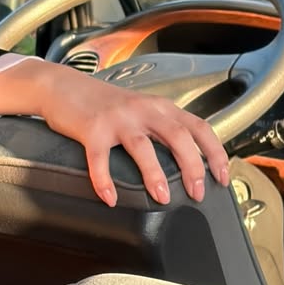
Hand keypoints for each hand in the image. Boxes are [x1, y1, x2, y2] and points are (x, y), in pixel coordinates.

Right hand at [0, 60, 229, 206]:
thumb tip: (188, 163)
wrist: (61, 86)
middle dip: (192, 167)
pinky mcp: (91, 129)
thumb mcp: (140, 109)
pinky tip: (110, 197)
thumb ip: (162, 127)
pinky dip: (105, 180)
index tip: (222, 177)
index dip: (215, 153)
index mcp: (159, 106)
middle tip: (197, 193)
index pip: (199, 127)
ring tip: (162, 198)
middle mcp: (142, 109)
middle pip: (178, 136)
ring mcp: (116, 119)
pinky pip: (100, 159)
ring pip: (143, 147)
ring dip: (155, 175)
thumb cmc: (103, 103)